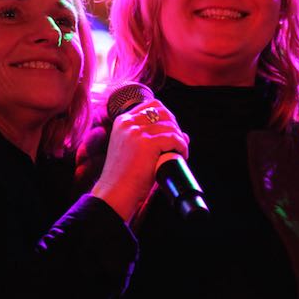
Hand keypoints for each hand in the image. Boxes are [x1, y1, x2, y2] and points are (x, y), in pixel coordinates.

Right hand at [91, 99, 188, 221]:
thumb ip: (151, 139)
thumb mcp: (133, 150)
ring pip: (170, 126)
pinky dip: (182, 147)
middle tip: (177, 143)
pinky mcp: (147, 143)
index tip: (171, 131)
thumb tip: (184, 135)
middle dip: (175, 125)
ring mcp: (137, 132)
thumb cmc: (124, 176)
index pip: (151, 106)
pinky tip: (181, 156)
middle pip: (163, 112)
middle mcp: (128, 123)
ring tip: (179, 152)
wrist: (115, 192)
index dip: (166, 116)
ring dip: (180, 139)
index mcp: (122, 122)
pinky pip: (174, 139)